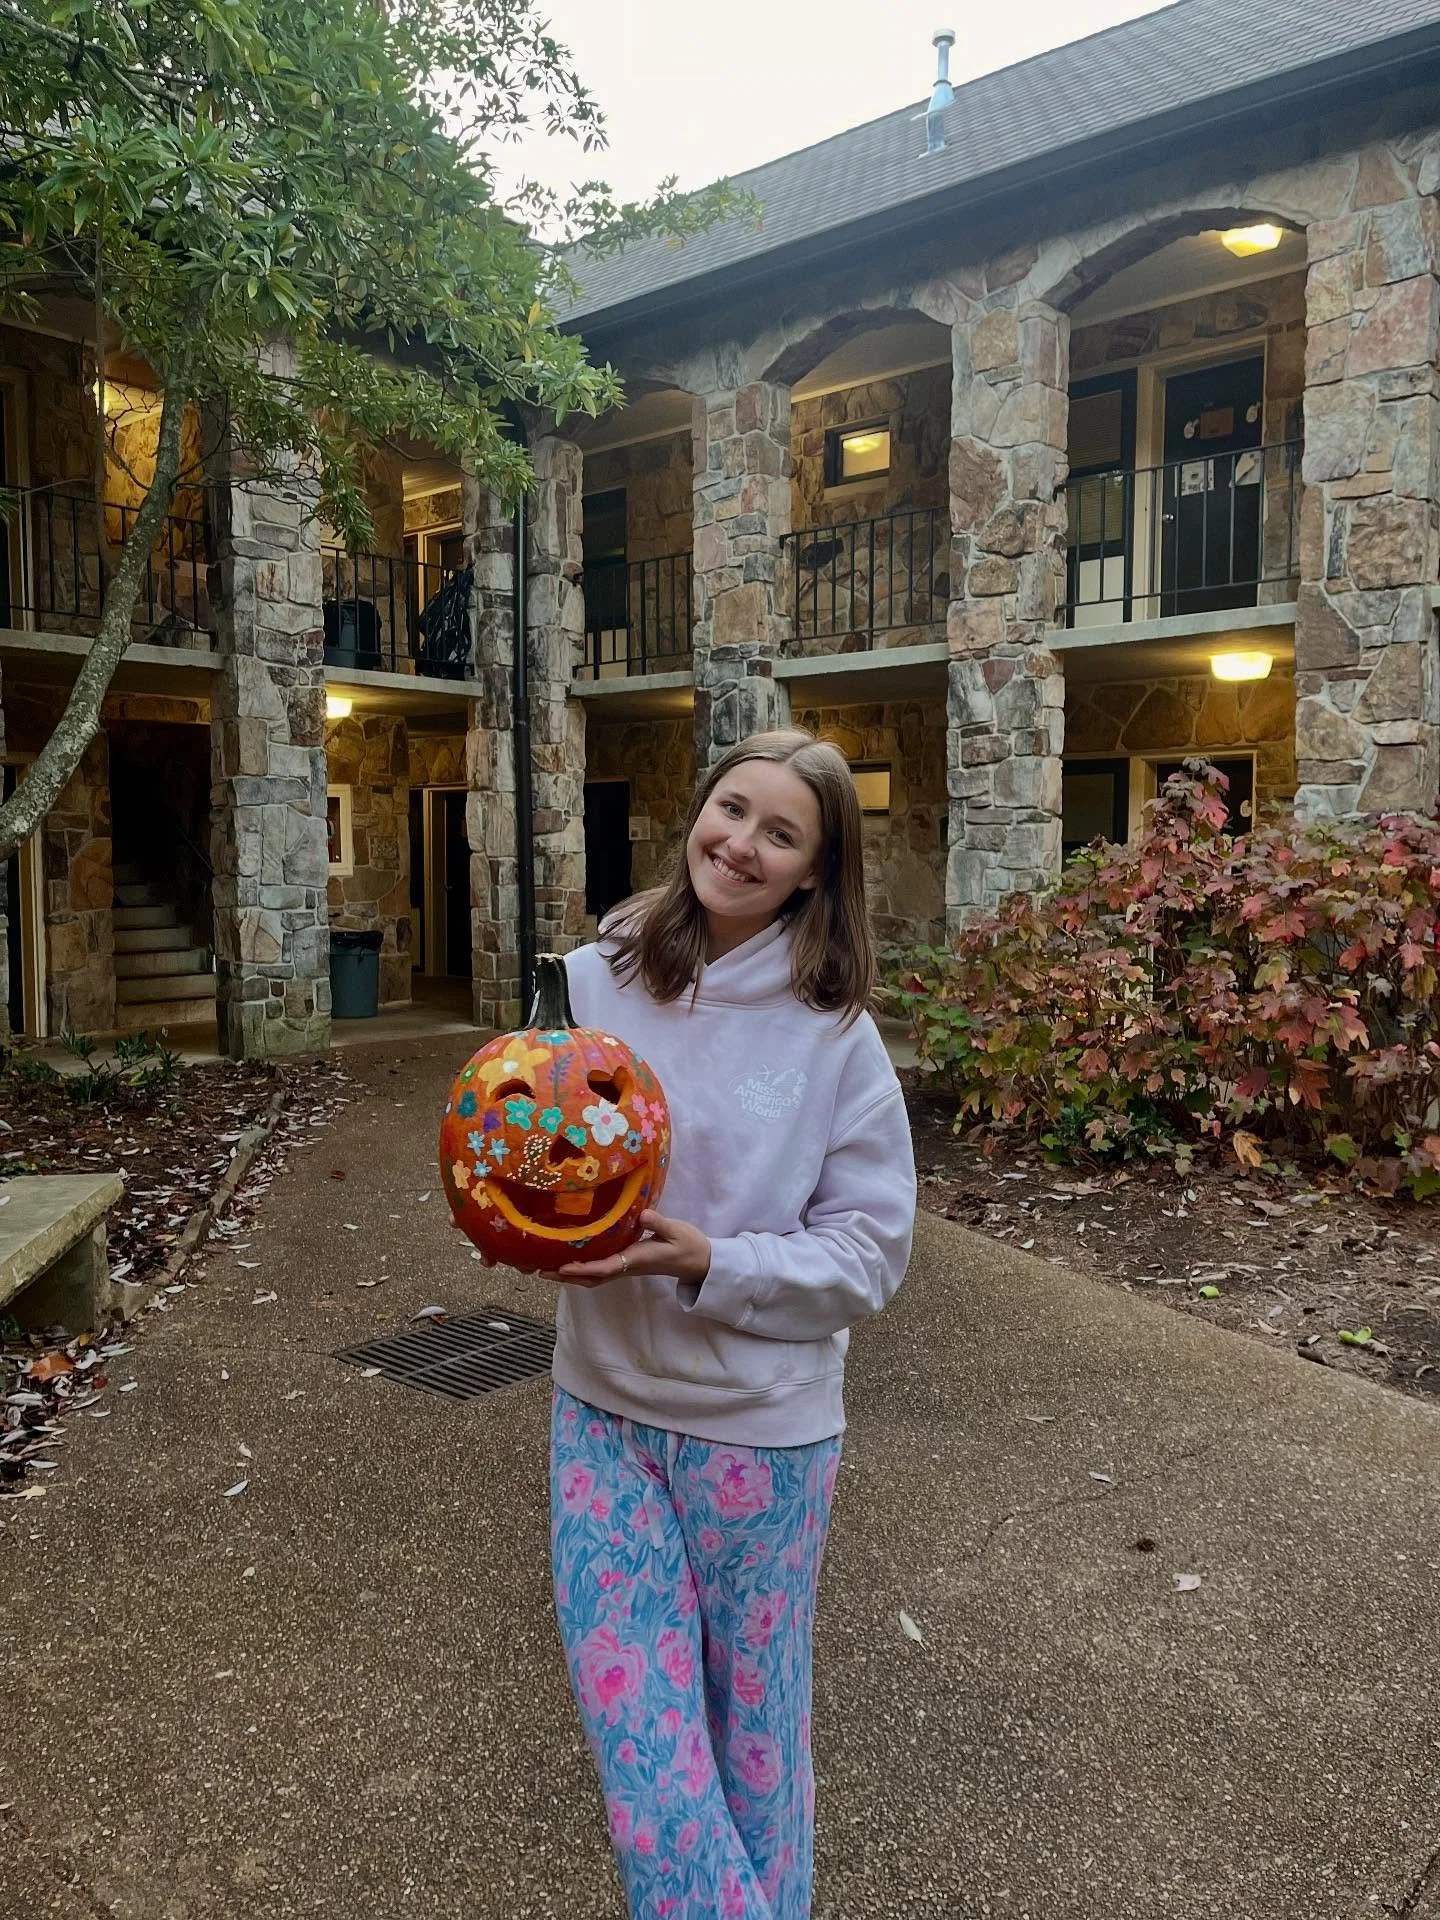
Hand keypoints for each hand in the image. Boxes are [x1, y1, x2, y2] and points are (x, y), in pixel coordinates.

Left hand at [555, 1210, 710, 1288]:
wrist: (699, 1261)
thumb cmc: (688, 1245)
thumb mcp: (676, 1231)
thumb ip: (659, 1223)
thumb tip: (642, 1215)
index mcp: (636, 1259)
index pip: (605, 1268)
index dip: (583, 1269)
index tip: (562, 1268)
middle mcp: (627, 1266)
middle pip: (592, 1278)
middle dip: (566, 1277)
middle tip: (540, 1272)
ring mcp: (626, 1266)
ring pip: (594, 1276)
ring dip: (570, 1275)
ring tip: (547, 1269)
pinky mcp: (627, 1262)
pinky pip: (600, 1270)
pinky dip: (582, 1269)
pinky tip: (571, 1261)